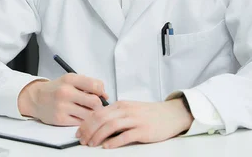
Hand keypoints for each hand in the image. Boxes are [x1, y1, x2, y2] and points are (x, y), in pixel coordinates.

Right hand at [17, 74, 107, 125]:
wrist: (37, 98)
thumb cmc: (57, 89)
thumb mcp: (71, 80)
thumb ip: (89, 84)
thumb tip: (105, 95)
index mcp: (70, 79)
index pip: (95, 85)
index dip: (102, 92)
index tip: (101, 95)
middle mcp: (65, 92)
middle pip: (95, 102)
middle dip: (99, 105)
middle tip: (95, 106)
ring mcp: (62, 106)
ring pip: (89, 115)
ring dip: (91, 114)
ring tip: (86, 111)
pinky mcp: (60, 119)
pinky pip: (81, 123)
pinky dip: (83, 121)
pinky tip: (78, 116)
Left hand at [76, 99, 193, 148]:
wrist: (172, 114)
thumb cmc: (150, 114)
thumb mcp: (130, 110)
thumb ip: (116, 115)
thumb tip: (97, 124)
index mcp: (121, 105)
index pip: (98, 112)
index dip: (86, 123)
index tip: (79, 132)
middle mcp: (126, 110)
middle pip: (102, 118)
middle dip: (89, 130)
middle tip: (82, 140)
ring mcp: (135, 120)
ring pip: (111, 125)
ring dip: (98, 135)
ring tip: (91, 144)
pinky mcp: (144, 130)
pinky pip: (126, 135)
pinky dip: (114, 141)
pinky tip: (107, 146)